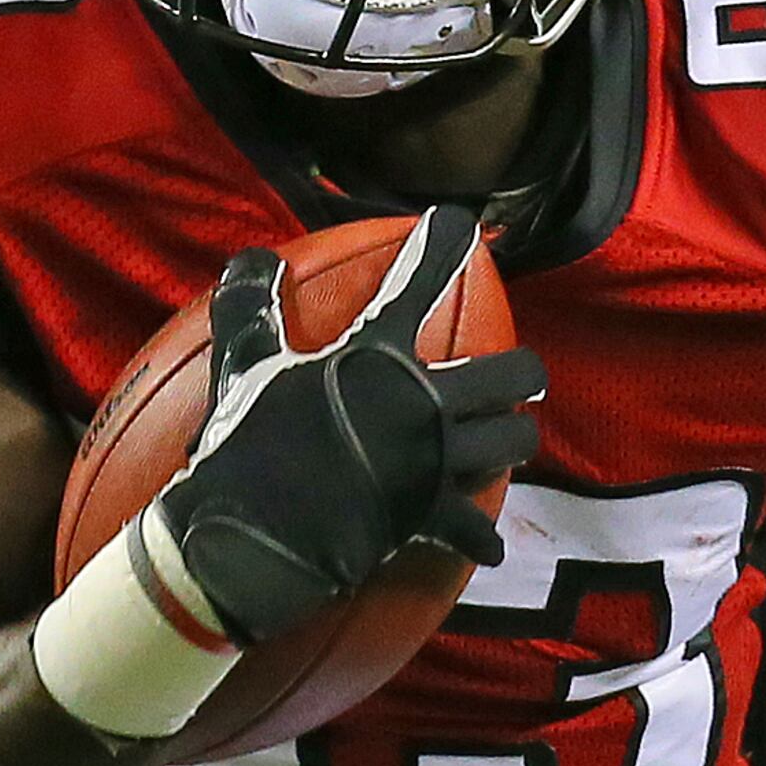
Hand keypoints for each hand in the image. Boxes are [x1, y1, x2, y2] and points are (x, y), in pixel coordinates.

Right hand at [153, 206, 544, 643]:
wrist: (253, 536)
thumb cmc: (247, 443)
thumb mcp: (243, 365)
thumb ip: (251, 306)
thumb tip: (253, 258)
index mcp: (379, 357)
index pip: (419, 280)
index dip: (443, 243)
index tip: (461, 223)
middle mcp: (423, 403)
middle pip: (512, 373)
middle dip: (521, 371)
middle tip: (515, 374)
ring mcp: (434, 461)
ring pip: (512, 442)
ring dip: (510, 439)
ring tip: (500, 440)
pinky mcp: (429, 515)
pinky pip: (475, 527)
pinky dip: (480, 535)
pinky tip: (487, 542)